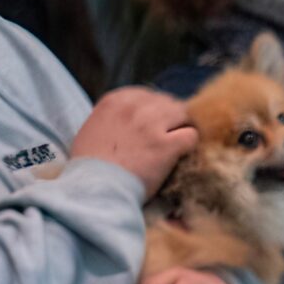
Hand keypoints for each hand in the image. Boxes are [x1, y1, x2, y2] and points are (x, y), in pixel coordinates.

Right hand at [70, 87, 196, 197]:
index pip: (148, 95)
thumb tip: (133, 116)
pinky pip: (191, 135)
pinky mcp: (166, 145)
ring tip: (177, 144)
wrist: (96, 188)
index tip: (155, 124)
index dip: (156, 109)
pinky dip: (190, 145)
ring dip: (183, 128)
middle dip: (172, 118)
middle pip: (168, 103)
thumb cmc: (91, 165)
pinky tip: (181, 154)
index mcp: (114, 101)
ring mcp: (151, 125)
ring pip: (184, 115)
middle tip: (169, 136)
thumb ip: (114, 117)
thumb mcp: (94, 129)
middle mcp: (134, 108)